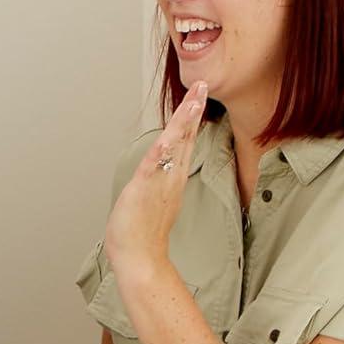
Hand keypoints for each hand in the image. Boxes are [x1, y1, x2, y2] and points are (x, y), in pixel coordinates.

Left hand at [103, 81, 207, 271]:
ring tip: (193, 99)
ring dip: (183, 123)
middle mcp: (170, 177)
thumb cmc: (143, 234)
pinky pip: (154, 167)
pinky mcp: (144, 190)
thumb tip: (160, 173)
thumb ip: (160, 183)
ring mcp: (159, 182)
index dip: (192, 118)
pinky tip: (167, 137)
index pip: (185, 142)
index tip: (199, 95)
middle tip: (202, 85)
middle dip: (193, 110)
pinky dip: (161, 152)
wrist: (140, 258)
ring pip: (174, 147)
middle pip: (185, 138)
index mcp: (172, 178)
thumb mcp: (155, 200)